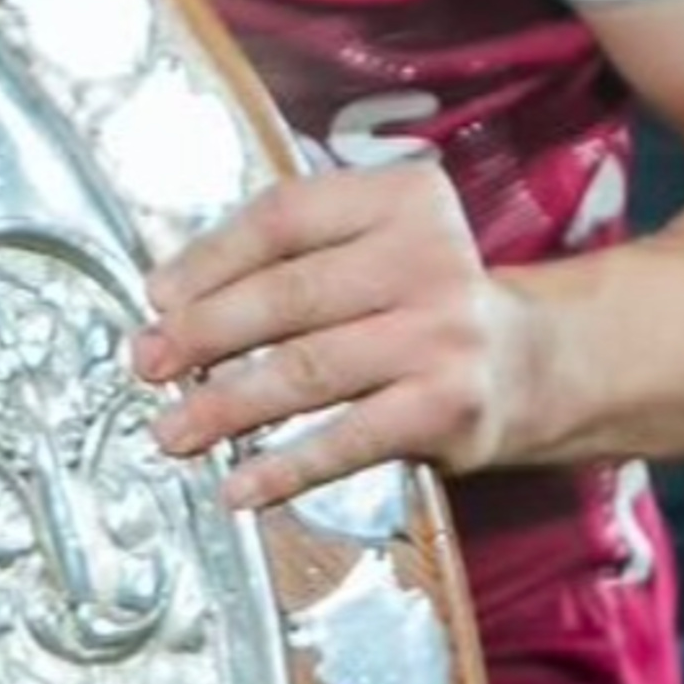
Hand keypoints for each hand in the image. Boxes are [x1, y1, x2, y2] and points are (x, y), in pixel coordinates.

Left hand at [134, 160, 542, 508]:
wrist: (536, 363)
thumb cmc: (422, 299)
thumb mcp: (377, 244)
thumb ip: (294, 254)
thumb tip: (172, 299)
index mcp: (402, 197)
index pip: (285, 217)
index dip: (210, 258)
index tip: (156, 296)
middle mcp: (429, 257)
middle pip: (289, 295)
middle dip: (204, 333)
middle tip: (147, 362)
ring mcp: (444, 334)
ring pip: (308, 371)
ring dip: (226, 405)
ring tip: (172, 430)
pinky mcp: (451, 407)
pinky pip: (349, 441)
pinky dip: (286, 468)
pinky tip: (239, 486)